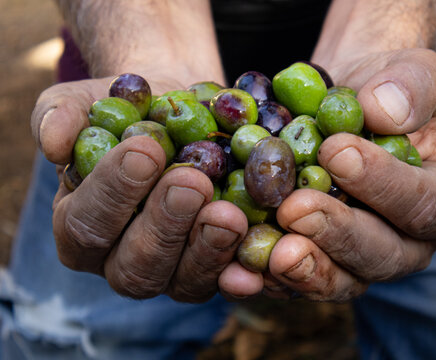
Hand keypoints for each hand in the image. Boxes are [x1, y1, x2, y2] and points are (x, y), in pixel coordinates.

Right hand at [31, 76, 248, 301]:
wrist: (186, 113)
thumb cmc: (130, 111)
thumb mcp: (86, 102)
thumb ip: (61, 117)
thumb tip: (54, 142)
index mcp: (82, 227)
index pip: (88, 223)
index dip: (114, 191)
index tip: (144, 149)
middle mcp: (123, 261)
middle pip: (137, 266)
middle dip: (165, 224)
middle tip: (191, 182)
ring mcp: (173, 271)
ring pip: (184, 280)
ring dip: (207, 248)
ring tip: (228, 213)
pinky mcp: (215, 267)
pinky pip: (227, 281)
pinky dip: (242, 274)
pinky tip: (256, 265)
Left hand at [270, 49, 435, 301]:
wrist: (338, 106)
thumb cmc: (381, 91)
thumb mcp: (409, 72)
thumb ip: (412, 87)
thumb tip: (384, 113)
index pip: (424, 205)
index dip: (382, 184)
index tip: (336, 151)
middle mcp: (406, 243)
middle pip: (381, 255)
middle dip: (337, 234)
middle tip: (295, 209)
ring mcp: (358, 261)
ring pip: (340, 280)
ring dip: (304, 270)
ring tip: (273, 252)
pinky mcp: (315, 263)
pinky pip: (295, 281)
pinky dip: (267, 277)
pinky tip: (239, 269)